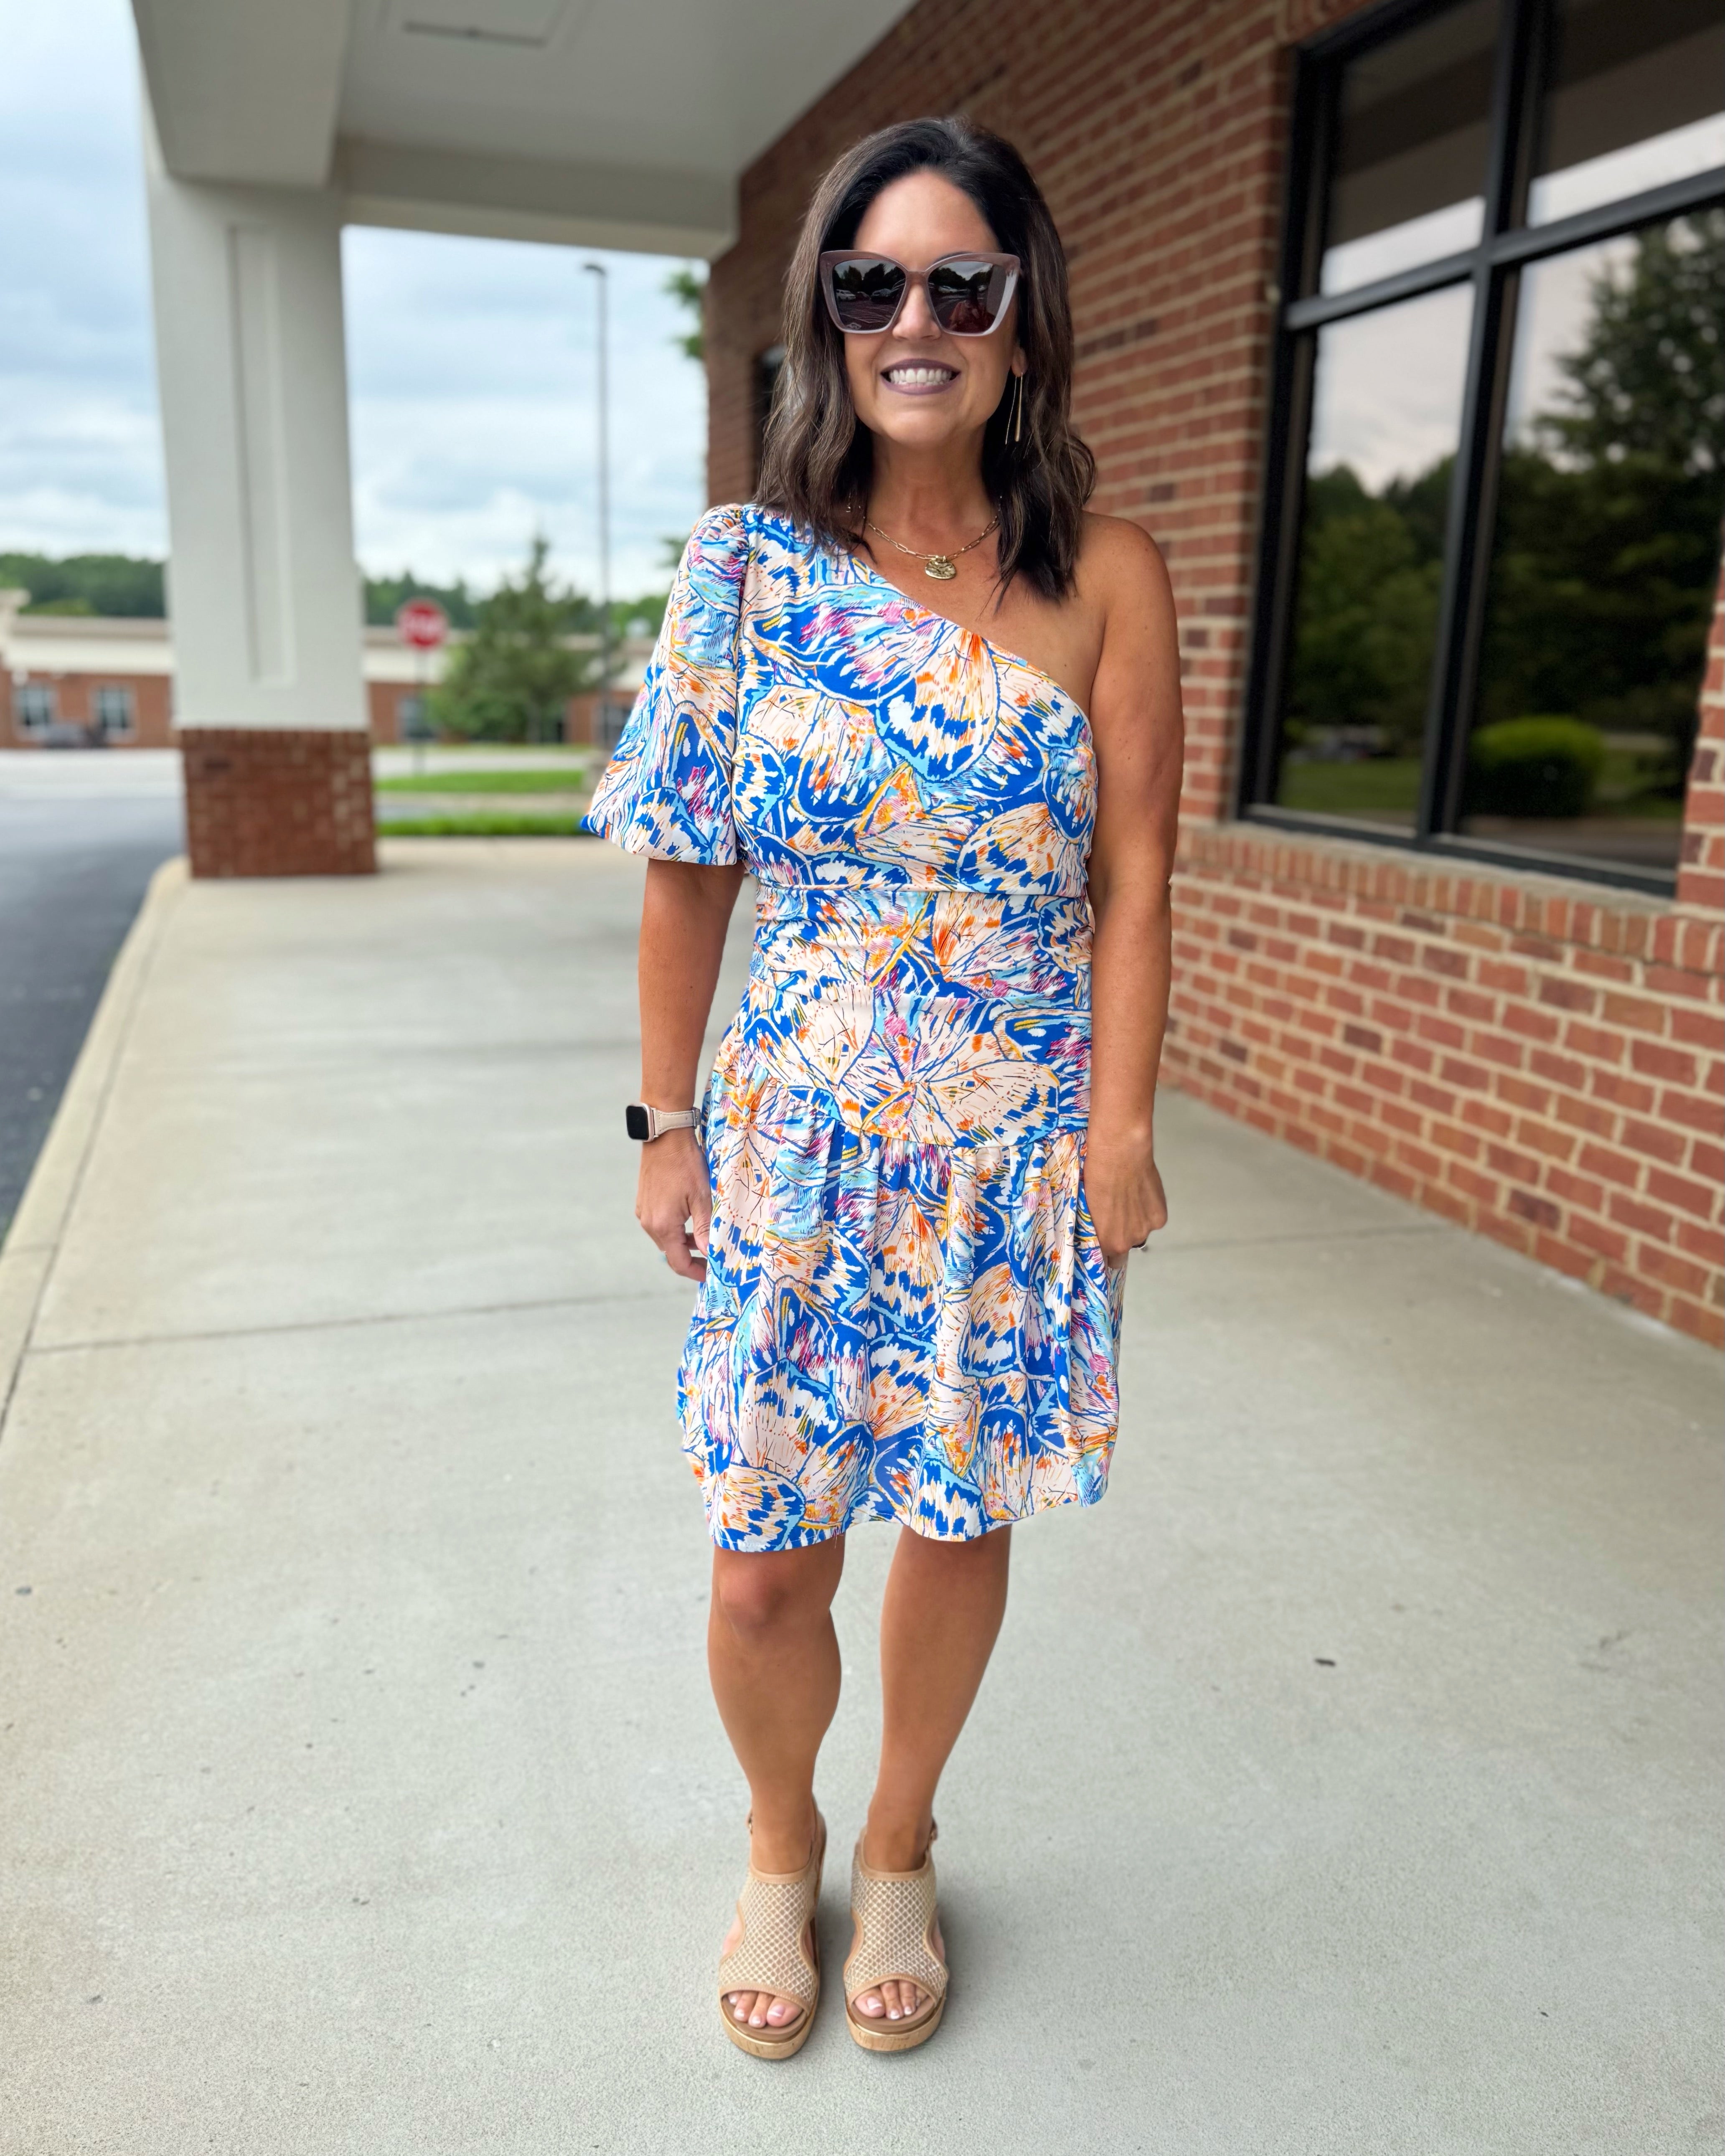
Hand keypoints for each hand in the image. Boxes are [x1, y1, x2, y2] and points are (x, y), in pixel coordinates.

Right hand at [636, 1127, 711, 1279]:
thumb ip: (705, 1228)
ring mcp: (644, 1212)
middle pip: (670, 1252)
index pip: (678, 1262)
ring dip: (683, 1242)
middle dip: (691, 1258)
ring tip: (704, 1239)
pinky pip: (660, 1224)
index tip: (710, 1274)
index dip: (695, 1272)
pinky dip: (675, 1229)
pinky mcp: (644, 1202)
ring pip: (665, 1238)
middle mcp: (649, 1223)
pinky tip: (690, 1220)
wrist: (665, 1136)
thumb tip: (710, 1253)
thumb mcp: (702, 1197)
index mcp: (663, 1225)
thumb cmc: (685, 1164)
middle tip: (713, 1257)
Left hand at [1082, 1123, 1167, 1262]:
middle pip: (1124, 1249)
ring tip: (1129, 1200)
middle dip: (1120, 1237)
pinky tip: (1141, 1194)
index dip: (1105, 1251)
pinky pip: (1153, 1220)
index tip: (1103, 1242)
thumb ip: (1096, 1227)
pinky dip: (1149, 1211)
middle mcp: (1127, 1242)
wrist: (1120, 1156)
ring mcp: (1145, 1230)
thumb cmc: (1096, 1177)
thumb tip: (1099, 1231)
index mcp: (1105, 1241)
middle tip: (1116, 1217)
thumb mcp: (1087, 1207)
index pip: (1106, 1260)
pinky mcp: (1160, 1218)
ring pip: (1140, 1233)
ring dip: (1136, 1223)